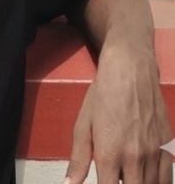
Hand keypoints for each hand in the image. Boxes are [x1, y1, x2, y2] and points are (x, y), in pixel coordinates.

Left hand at [65, 45, 172, 183]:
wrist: (130, 71)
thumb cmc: (102, 95)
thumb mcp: (83, 124)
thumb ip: (78, 159)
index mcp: (110, 154)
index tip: (102, 183)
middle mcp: (135, 159)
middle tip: (114, 176)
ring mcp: (156, 154)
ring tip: (127, 174)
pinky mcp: (169, 147)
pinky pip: (167, 178)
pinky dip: (157, 182)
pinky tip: (146, 176)